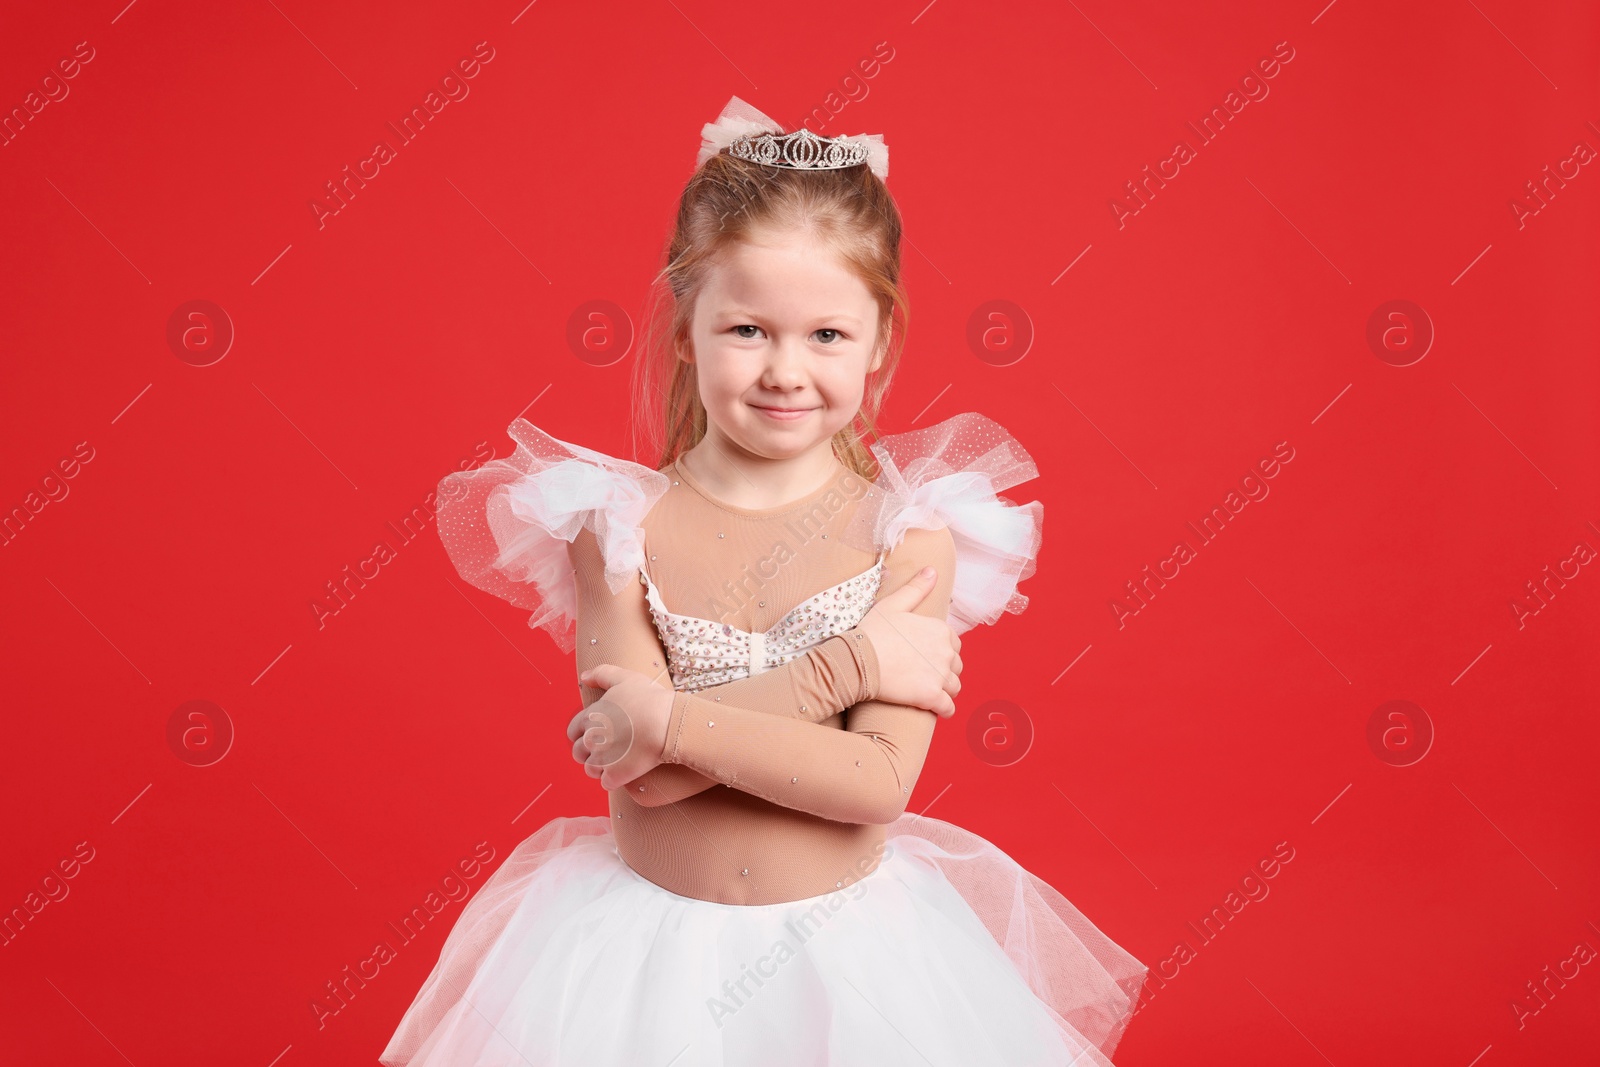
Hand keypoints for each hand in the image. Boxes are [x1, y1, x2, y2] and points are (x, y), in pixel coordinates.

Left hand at [567, 664, 673, 790]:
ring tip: (618, 761)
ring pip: (591, 770)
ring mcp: (602, 759)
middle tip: (609, 749)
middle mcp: (591, 739)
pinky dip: (614, 779)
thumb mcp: (625, 677)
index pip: (572, 732)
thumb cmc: (649, 699)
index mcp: (591, 717)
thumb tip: (583, 677)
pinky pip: (607, 783)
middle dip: (589, 753)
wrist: (668, 724)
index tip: (598, 734)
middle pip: (578, 753)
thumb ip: (602, 674)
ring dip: (601, 768)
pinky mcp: (615, 775)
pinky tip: (626, 771)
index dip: (582, 734)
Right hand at [855, 565, 962, 717]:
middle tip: (926, 674)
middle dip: (945, 670)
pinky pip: (948, 707)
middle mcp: (946, 652)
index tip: (927, 656)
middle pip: (956, 666)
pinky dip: (944, 709)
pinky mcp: (932, 696)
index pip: (954, 644)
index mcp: (940, 630)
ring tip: (930, 691)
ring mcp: (940, 675)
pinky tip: (935, 708)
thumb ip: (916, 588)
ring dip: (945, 690)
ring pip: (954, 687)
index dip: (942, 650)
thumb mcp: (893, 605)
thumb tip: (932, 570)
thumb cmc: (873, 631)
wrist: (858, 660)